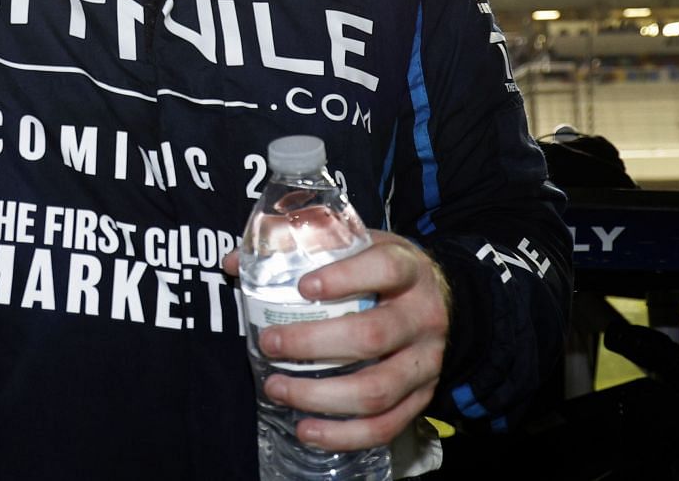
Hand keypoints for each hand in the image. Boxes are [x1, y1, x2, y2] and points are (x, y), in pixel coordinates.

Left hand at [223, 231, 449, 450]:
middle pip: (371, 336)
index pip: (385, 269)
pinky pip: (385, 426)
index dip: (344, 278)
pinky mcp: (422, 397)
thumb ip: (301, 245)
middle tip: (269, 343)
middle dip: (312, 344)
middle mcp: (423, 317)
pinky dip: (343, 434)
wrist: (445, 301)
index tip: (301, 286)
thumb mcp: (357, 244)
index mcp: (409, 269)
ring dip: (319, 395)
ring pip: (376, 389)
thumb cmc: (383, 271)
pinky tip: (306, 429)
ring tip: (276, 388)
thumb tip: (233, 261)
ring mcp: (425, 362)